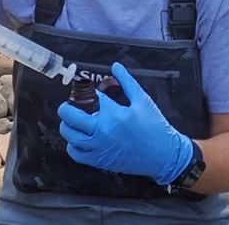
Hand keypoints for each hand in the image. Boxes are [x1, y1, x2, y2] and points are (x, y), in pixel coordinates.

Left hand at [57, 62, 195, 185]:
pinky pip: (76, 153)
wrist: (162, 154)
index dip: (87, 93)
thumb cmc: (154, 127)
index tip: (88, 91)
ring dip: (67, 126)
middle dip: (66, 108)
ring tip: (72, 121)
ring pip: (70, 136)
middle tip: (68, 105)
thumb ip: (127, 81)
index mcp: (114, 114)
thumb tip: (116, 67)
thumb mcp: (143, 100)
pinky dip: (73, 145)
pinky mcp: (99, 160)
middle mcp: (102, 131)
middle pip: (72, 118)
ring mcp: (99, 147)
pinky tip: (78, 139)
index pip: (91, 99)